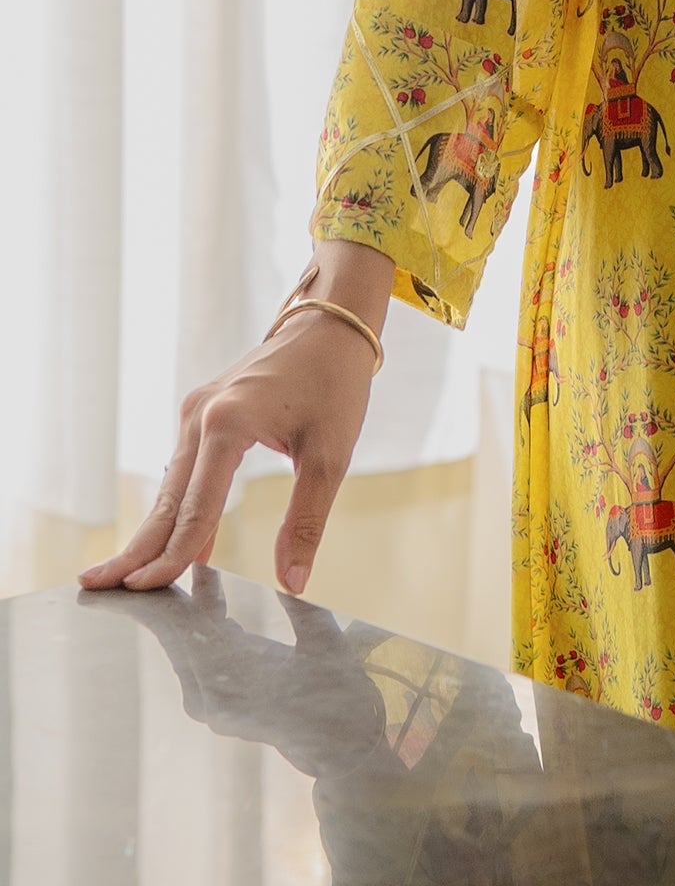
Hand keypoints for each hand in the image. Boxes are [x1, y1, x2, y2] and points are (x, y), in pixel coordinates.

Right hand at [77, 238, 394, 599]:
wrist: (330, 326)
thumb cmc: (335, 385)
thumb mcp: (331, 456)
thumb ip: (306, 521)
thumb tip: (293, 581)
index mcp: (227, 423)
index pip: (195, 508)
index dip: (173, 556)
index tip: (146, 591)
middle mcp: (199, 414)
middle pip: (166, 498)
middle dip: (135, 548)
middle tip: (96, 587)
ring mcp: (195, 410)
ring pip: (169, 485)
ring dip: (151, 531)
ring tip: (122, 573)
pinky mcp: (201, 410)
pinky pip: (182, 468)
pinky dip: (173, 505)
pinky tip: (167, 539)